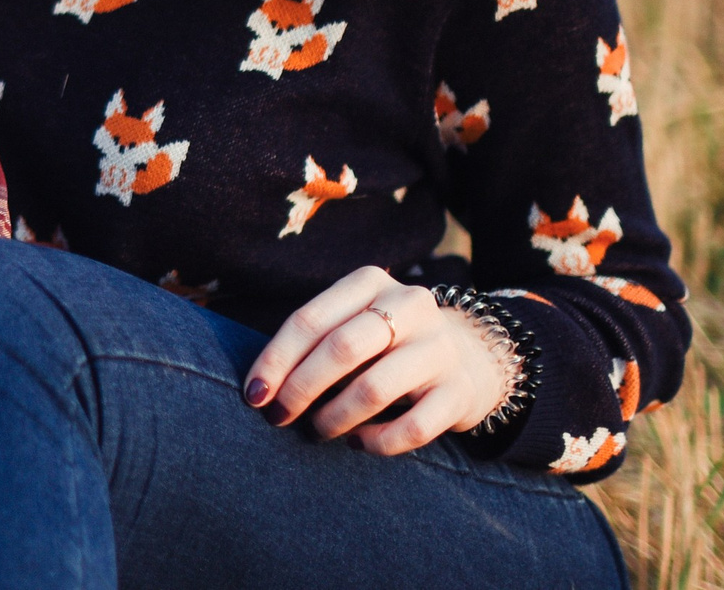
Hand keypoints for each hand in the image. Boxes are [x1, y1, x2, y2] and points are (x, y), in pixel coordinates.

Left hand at [244, 267, 507, 454]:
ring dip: (334, 418)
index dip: (275, 360)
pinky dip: (377, 441)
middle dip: (299, 388)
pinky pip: (411, 427)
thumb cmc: (386, 343)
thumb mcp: (352, 322)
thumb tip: (261, 387)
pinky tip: (359, 442)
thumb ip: (314, 341)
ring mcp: (439, 347)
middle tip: (278, 417)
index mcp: (370, 282)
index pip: (309, 320)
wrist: (470, 356)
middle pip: (340, 348)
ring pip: (373, 389)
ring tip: (319, 430)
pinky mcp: (459, 390)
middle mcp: (409, 306)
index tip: (253, 394)